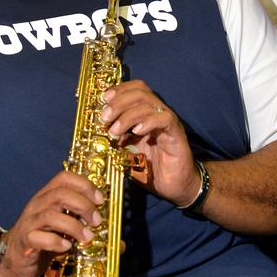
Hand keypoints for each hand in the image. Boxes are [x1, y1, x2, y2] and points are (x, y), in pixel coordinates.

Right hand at [0, 171, 103, 276]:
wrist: (14, 262)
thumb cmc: (43, 242)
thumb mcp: (67, 233)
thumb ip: (89, 232)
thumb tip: (119, 244)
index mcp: (48, 197)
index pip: (64, 178)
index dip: (85, 185)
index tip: (101, 200)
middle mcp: (38, 205)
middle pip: (60, 194)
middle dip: (83, 205)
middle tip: (97, 221)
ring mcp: (30, 223)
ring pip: (50, 214)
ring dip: (74, 225)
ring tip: (87, 237)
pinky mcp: (25, 242)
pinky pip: (38, 237)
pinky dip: (56, 241)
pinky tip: (66, 247)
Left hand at [100, 80, 197, 205]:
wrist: (175, 187)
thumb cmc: (151, 170)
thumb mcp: (126, 153)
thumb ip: (116, 140)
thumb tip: (99, 131)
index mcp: (146, 114)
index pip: (135, 89)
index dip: (119, 90)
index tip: (103, 100)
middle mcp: (158, 113)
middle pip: (140, 92)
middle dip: (118, 102)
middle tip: (104, 117)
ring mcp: (168, 122)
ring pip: (149, 104)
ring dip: (127, 115)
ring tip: (114, 131)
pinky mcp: (177, 134)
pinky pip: (165, 119)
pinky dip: (148, 122)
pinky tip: (136, 132)